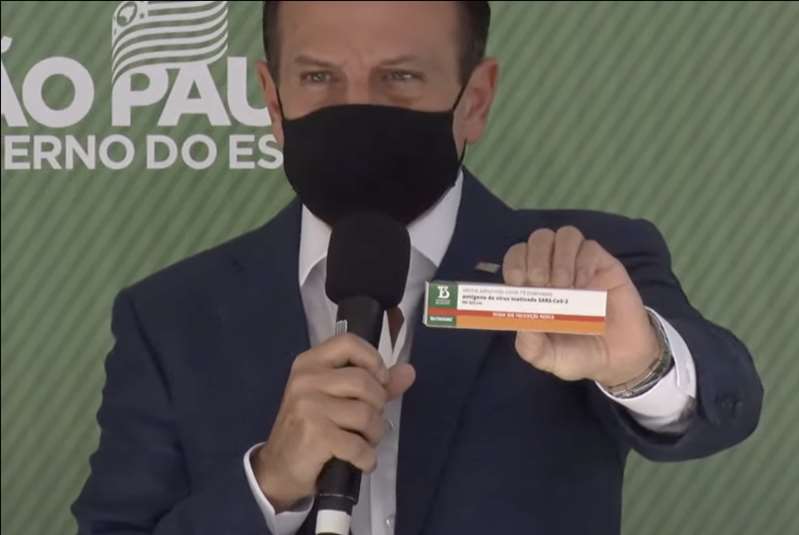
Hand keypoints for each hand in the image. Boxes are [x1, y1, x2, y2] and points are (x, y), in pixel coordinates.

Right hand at [252, 333, 414, 511]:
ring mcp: (308, 406)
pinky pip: (358, 444)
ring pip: (366, 414)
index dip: (372, 359)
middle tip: (369, 423)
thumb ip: (374, 384)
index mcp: (310, 363)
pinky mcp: (315, 434)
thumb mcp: (337, 400)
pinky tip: (361, 461)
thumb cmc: (310, 429)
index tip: (379, 381)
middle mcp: (306, 379)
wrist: (278, 468)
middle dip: (377, 407)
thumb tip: (409, 371)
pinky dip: (367, 457)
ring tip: (364, 442)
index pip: (348, 342)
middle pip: (364, 382)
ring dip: (374, 434)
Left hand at [502, 226, 660, 387]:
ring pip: (564, 235)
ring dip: (559, 258)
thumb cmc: (578, 355)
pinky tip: (584, 288)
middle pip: (538, 239)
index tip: (518, 282)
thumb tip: (519, 323)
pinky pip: (590, 247)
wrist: (620, 360)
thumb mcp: (549, 358)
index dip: (515, 263)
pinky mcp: (603, 264)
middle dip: (535, 258)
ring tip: (564, 286)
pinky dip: (582, 264)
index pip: (517, 258)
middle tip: (542, 284)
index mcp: (535, 287)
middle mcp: (555, 270)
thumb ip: (531, 346)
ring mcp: (579, 265)